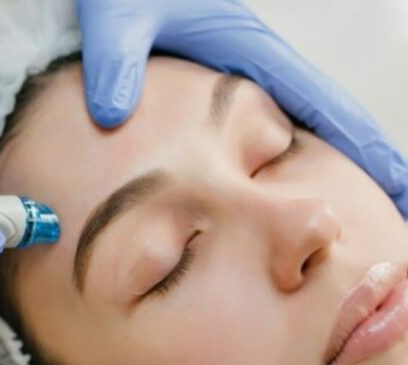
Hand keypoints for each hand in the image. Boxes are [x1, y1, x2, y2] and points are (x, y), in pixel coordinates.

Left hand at [77, 0, 407, 213]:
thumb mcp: (118, 19)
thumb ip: (118, 60)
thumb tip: (113, 113)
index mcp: (249, 51)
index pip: (323, 106)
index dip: (365, 150)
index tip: (399, 188)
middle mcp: (257, 67)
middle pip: (330, 123)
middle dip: (368, 169)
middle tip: (398, 217)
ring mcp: (243, 81)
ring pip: (304, 129)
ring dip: (336, 169)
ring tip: (361, 217)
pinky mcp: (221, 92)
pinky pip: (270, 131)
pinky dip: (292, 162)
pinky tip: (287, 193)